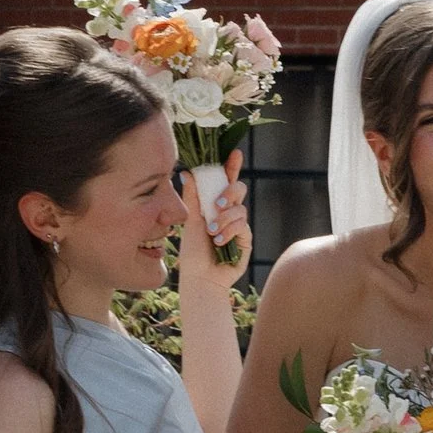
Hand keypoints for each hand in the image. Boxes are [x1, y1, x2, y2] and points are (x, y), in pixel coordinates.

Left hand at [177, 151, 250, 276]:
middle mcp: (228, 213)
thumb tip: (186, 172)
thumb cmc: (192, 253)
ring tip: (212, 233)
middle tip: (218, 204)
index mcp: (214, 205)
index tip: (234, 153)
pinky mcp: (246, 239)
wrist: (201, 279)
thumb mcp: (190, 221)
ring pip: (240, 208)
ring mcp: (239, 226)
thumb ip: (192, 197)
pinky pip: (243, 225)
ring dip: (225, 219)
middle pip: (239, 189)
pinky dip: (230, 231)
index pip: (224, 181)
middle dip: (230, 193)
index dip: (231, 166)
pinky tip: (220, 242)